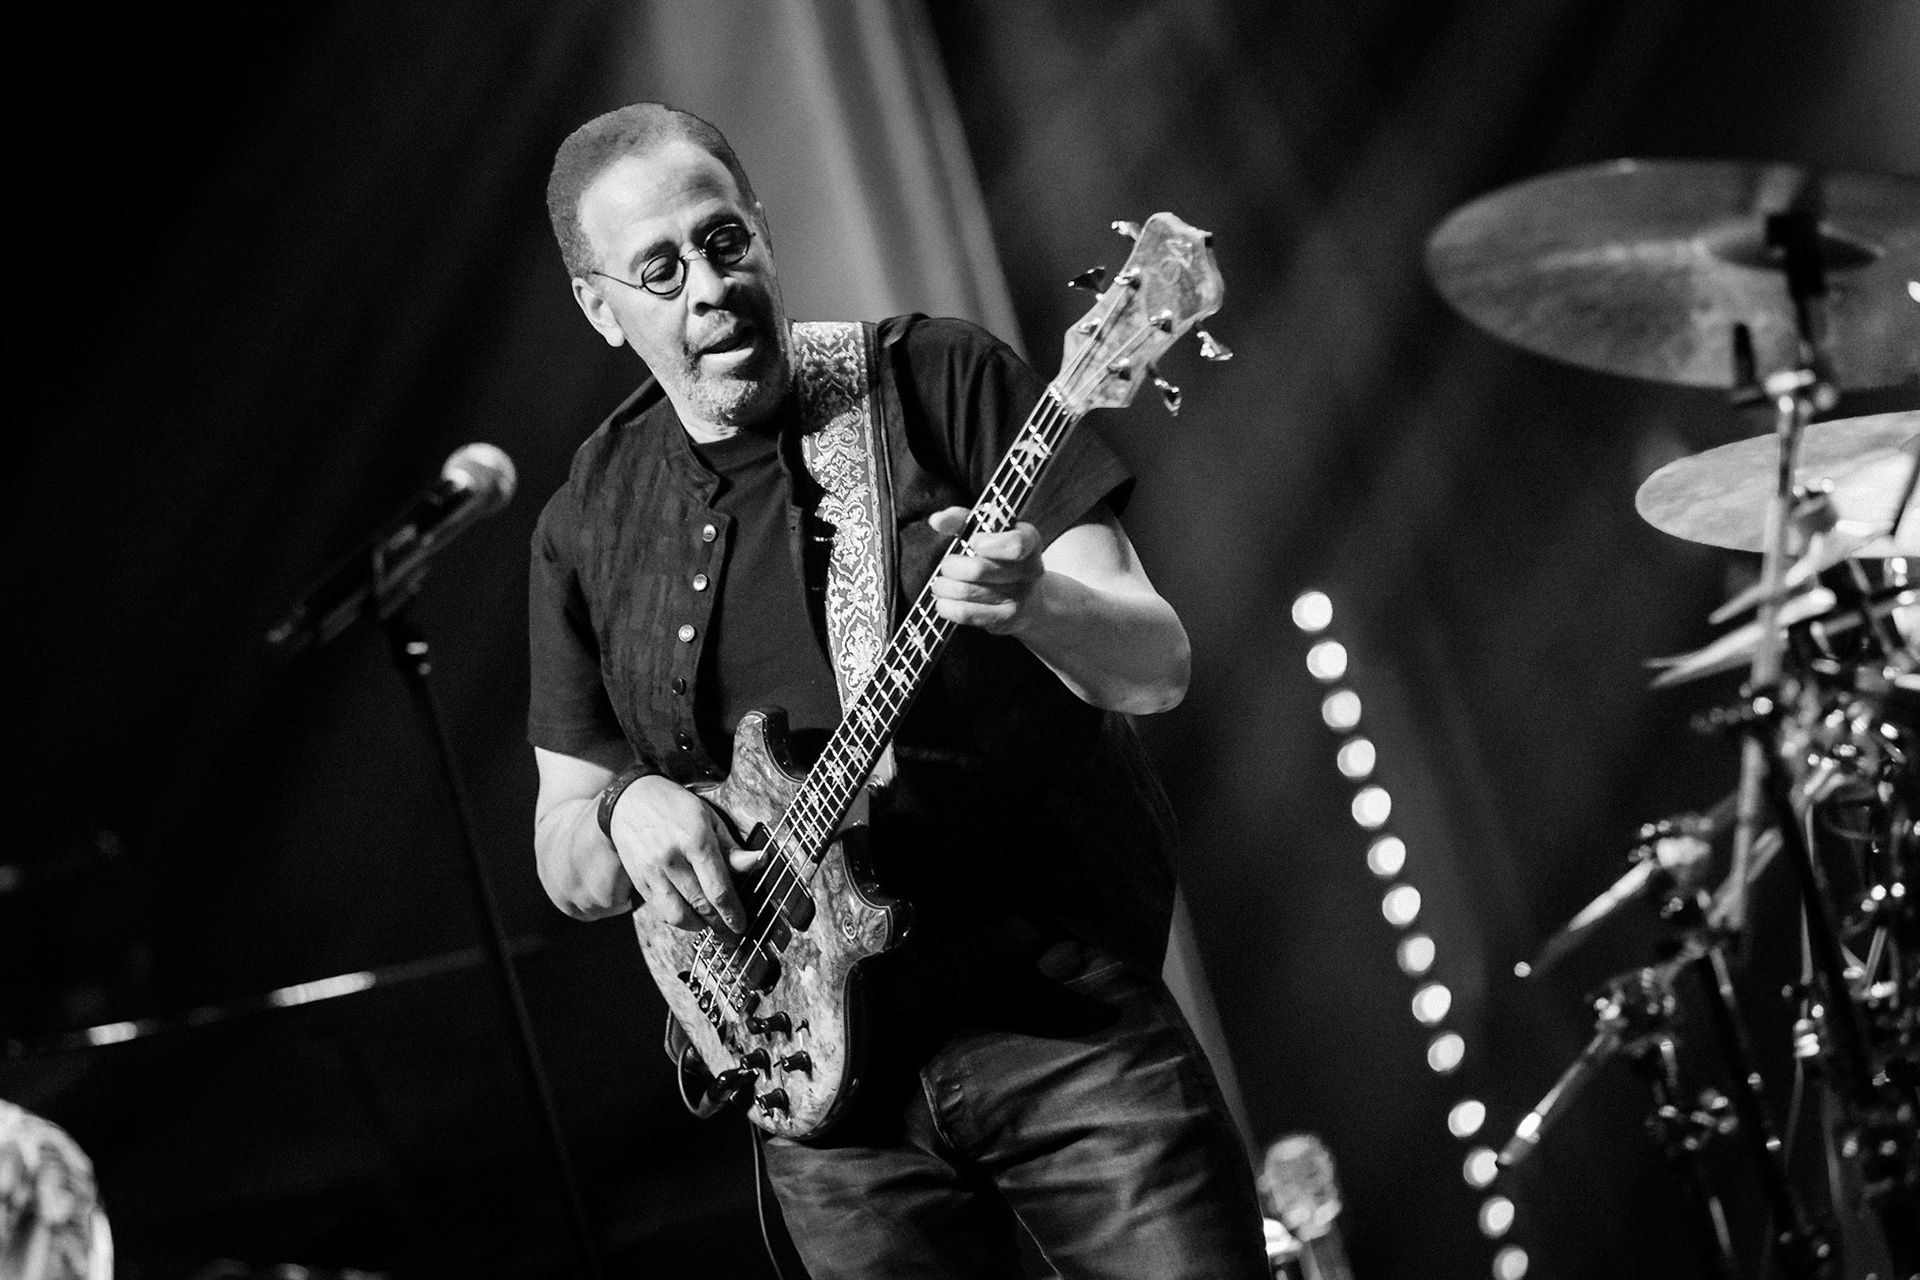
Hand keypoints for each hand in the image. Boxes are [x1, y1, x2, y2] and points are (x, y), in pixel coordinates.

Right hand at [608, 775, 764, 932]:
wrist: (631, 799)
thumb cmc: (675, 807)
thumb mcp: (710, 819)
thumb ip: (732, 848)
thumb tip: (760, 861)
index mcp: (696, 841)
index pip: (718, 888)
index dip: (732, 913)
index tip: (741, 925)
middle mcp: (673, 858)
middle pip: (700, 905)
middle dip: (719, 924)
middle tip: (730, 934)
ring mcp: (653, 872)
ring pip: (677, 915)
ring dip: (697, 926)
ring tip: (708, 924)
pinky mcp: (639, 880)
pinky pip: (660, 910)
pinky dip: (675, 918)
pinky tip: (687, 914)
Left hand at [926, 506, 1045, 634]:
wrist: (1027, 597)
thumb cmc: (1000, 558)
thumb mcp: (987, 531)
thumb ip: (961, 520)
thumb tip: (937, 520)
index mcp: (1029, 541)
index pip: (1016, 544)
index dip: (990, 544)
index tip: (973, 543)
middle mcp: (1030, 570)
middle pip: (980, 569)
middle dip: (952, 566)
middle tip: (946, 565)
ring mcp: (1020, 597)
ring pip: (968, 592)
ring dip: (945, 587)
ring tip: (940, 584)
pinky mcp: (1006, 618)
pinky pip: (967, 613)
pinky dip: (947, 607)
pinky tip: (944, 601)